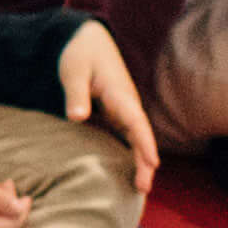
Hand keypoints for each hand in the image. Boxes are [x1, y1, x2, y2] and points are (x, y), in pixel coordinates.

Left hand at [59, 24, 161, 186]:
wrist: (89, 40)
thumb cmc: (81, 54)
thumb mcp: (74, 71)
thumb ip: (76, 95)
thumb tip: (78, 118)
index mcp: (119, 93)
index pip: (136, 121)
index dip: (145, 142)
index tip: (153, 163)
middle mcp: (127, 104)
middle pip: (140, 136)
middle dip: (145, 161)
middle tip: (144, 188)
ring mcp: (123, 110)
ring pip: (136, 139)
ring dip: (140, 161)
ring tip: (140, 188)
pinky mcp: (116, 114)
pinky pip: (127, 136)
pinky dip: (130, 153)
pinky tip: (127, 173)